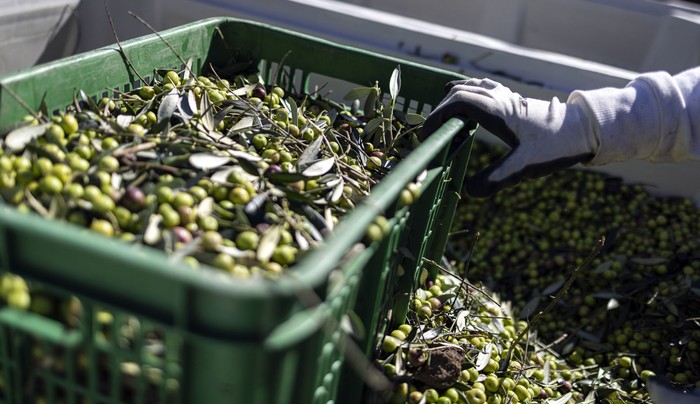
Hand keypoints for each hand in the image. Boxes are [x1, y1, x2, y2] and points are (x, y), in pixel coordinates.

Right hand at [422, 78, 597, 197]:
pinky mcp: (515, 100)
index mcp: (498, 111)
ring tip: (443, 115)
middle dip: (440, 110)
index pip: (458, 103)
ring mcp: (508, 97)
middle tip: (432, 132)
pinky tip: (471, 105)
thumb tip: (469, 192)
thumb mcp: (526, 166)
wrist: (587, 129)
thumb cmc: (557, 146)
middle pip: (460, 93)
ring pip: (472, 87)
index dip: (437, 116)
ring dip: (453, 98)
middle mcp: (500, 99)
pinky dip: (470, 93)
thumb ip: (497, 178)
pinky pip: (485, 89)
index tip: (427, 135)